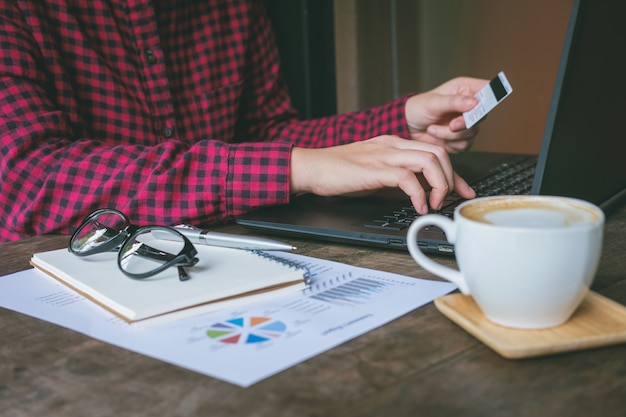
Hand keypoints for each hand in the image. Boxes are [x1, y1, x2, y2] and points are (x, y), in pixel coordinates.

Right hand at [290, 136, 475, 214]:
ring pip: (429, 160)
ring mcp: (384, 155)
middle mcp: (393, 145)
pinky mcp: (375, 169)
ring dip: (439, 185)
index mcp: (394, 143)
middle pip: (439, 152)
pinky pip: (407, 178)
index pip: (435, 151)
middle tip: (448, 199)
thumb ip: (396, 178)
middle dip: (452, 178)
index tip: (463, 191)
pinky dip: (418, 194)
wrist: (312, 167)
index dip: (455, 173)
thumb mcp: (375, 173)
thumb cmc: (338, 172)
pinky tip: (417, 207)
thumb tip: (417, 193)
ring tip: (433, 204)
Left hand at [405, 77, 487, 152]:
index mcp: (465, 89)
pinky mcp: (461, 138)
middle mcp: (468, 106)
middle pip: (482, 115)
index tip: (480, 106)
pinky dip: (449, 143)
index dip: (490, 97)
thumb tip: (474, 102)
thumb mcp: (433, 102)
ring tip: (433, 128)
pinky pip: (464, 144)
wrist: (406, 127)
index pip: (488, 89)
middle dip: (464, 123)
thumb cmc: (417, 108)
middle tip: (452, 125)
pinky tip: (437, 135)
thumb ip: (454, 102)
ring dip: (450, 134)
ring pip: (472, 132)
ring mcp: (465, 123)